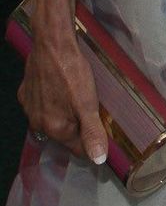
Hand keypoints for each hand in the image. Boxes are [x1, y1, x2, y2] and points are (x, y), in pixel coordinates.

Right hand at [19, 33, 106, 163]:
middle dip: (78, 126)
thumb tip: (98, 160)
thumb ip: (92, 132)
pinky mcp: (25, 93)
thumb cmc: (72, 72)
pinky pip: (41, 104)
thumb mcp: (88, 103)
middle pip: (64, 133)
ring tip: (76, 97)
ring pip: (51, 118)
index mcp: (55, 128)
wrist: (51, 44)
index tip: (101, 134)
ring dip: (64, 112)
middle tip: (91, 108)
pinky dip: (50, 100)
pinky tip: (60, 87)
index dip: (90, 143)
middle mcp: (38, 123)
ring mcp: (29, 108)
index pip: (76, 148)